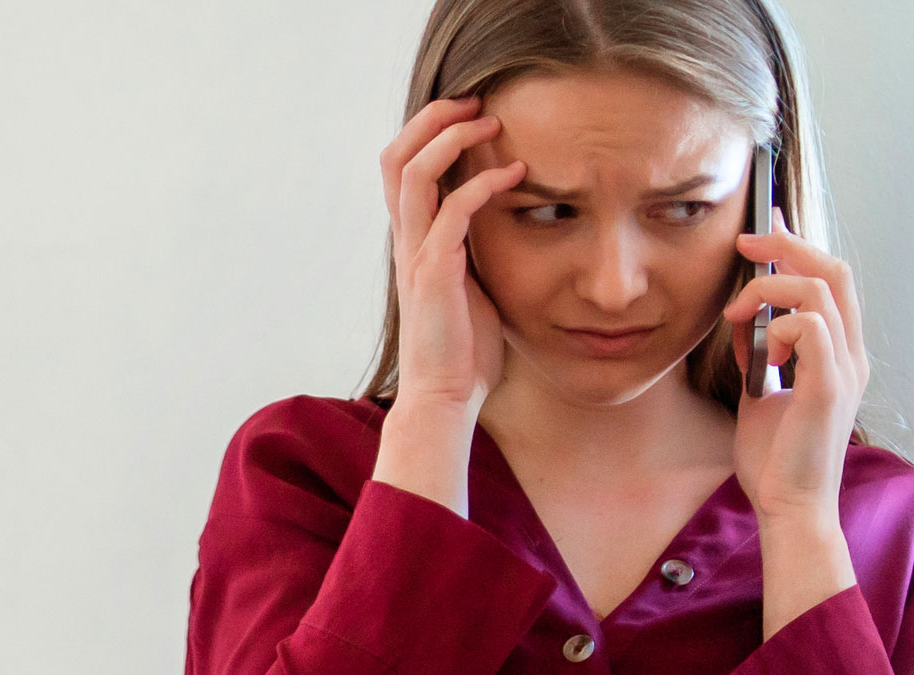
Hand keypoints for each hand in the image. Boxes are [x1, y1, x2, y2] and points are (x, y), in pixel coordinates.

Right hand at [378, 96, 526, 411]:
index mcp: (412, 240)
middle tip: (475, 101)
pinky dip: (482, 185)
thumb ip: (473, 252)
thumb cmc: (464, 349)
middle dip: (433, 119)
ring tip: (491, 123)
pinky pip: (451, 212)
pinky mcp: (434, 274)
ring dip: (452, 139)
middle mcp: (405, 240)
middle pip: (396, 156)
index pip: (403, 168)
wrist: (445, 398)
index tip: (470, 114)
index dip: (429, 132)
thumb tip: (502, 227)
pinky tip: (516, 176)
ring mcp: (415, 255)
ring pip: (412, 173)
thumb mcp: (470, 286)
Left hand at [721, 207, 869, 526]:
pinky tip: (760, 353)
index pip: (831, 280)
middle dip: (787, 244)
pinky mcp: (830, 387)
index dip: (800, 245)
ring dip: (769, 289)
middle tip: (745, 241)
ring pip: (820, 289)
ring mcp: (845, 368)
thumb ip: (759, 355)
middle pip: (835, 269)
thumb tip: (741, 322)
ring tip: (736, 313)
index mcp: (840, 354)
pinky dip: (776, 326)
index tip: (764, 227)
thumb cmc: (777, 459)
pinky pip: (808, 326)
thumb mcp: (762, 393)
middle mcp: (851, 354)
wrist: (789, 507)